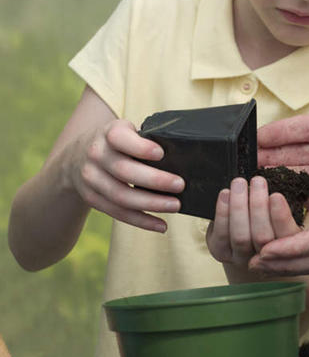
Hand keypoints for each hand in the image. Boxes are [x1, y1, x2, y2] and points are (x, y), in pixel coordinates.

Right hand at [70, 118, 184, 231]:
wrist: (77, 155)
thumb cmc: (116, 143)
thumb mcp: (125, 131)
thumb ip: (145, 139)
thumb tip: (183, 156)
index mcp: (108, 133)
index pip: (120, 138)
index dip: (140, 147)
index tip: (161, 154)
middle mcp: (96, 154)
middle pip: (124, 171)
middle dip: (154, 180)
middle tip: (180, 185)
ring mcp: (91, 178)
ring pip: (121, 196)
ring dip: (150, 204)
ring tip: (175, 205)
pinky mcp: (91, 198)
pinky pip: (117, 213)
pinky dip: (141, 221)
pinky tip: (161, 225)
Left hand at [206, 176, 298, 267]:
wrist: (242, 236)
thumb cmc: (267, 217)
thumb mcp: (283, 210)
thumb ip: (286, 203)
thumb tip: (286, 180)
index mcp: (288, 249)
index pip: (287, 237)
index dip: (281, 217)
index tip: (276, 196)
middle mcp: (266, 258)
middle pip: (263, 237)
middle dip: (258, 206)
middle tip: (257, 181)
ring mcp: (242, 258)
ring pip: (241, 236)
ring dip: (239, 206)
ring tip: (239, 183)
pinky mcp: (222, 253)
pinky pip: (221, 235)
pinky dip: (222, 212)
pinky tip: (225, 194)